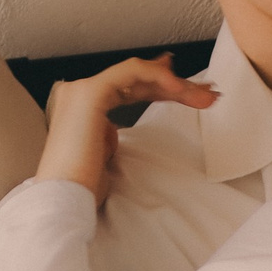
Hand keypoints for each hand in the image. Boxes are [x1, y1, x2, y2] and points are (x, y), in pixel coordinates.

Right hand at [35, 55, 216, 204]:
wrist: (65, 199)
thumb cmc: (83, 187)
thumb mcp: (103, 156)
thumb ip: (110, 135)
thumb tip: (117, 127)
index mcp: (81, 108)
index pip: (125, 87)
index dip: (158, 85)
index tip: (187, 89)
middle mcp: (78, 93)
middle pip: (134, 80)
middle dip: (174, 85)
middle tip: (206, 93)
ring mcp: (82, 90)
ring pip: (136, 73)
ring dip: (174, 83)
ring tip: (203, 96)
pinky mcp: (90, 92)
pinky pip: (131, 71)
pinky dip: (158, 76)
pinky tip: (179, 88)